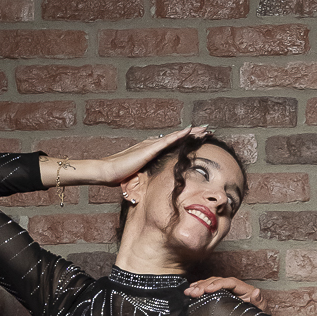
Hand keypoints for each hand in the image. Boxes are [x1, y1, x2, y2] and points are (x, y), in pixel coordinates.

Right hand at [92, 126, 209, 186]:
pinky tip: (190, 131)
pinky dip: (179, 136)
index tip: (200, 139)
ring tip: (205, 129)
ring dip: (191, 132)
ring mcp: (151, 145)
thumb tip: (156, 186)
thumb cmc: (120, 176)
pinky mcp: (149, 149)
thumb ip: (149, 176)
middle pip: (177, 138)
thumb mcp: (140, 176)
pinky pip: (168, 141)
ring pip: (176, 137)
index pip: (173, 144)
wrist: (108, 172)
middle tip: (208, 130)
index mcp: (152, 151)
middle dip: (193, 133)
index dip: (187, 141)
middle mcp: (153, 144)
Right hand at [181, 273, 263, 308]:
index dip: (218, 284)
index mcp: (244, 289)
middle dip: (204, 285)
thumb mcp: (262, 310)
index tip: (208, 289)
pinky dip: (200, 289)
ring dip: (199, 287)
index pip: (229, 282)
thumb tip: (257, 292)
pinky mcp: (221, 296)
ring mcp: (227, 291)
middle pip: (217, 281)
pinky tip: (191, 290)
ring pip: (211, 283)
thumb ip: (260, 302)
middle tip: (193, 292)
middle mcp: (234, 287)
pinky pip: (209, 289)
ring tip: (188, 292)